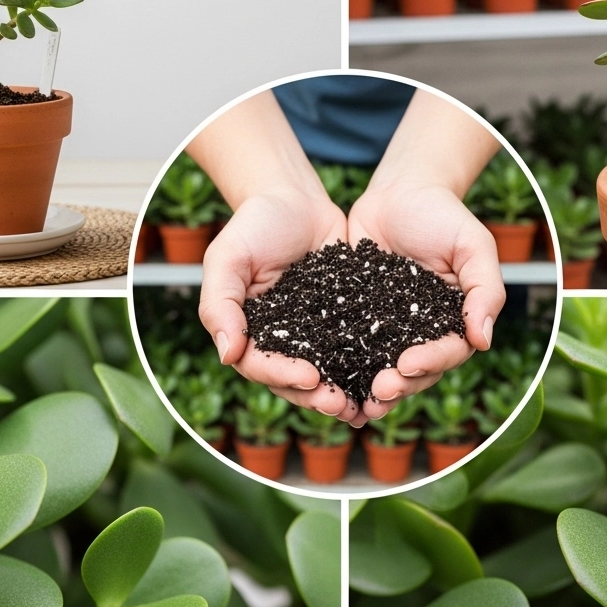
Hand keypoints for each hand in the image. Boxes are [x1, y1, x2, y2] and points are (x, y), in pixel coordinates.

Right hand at [197, 191, 363, 421]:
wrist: (296, 199)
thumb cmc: (254, 224)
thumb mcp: (228, 257)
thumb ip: (220, 304)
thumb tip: (227, 355)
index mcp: (248, 333)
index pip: (260, 366)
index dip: (283, 376)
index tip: (310, 377)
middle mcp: (281, 342)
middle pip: (295, 381)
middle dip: (317, 396)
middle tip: (340, 405)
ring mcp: (313, 335)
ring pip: (327, 375)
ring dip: (343, 394)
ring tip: (364, 407)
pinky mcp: (344, 323)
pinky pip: (355, 351)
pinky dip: (368, 370)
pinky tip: (387, 381)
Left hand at [347, 181, 505, 420]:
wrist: (399, 192)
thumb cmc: (443, 214)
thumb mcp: (473, 245)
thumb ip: (484, 290)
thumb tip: (483, 340)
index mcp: (454, 322)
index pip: (447, 351)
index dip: (430, 362)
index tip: (407, 364)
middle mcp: (422, 333)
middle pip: (414, 371)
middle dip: (398, 385)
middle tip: (377, 392)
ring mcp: (388, 330)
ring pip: (381, 369)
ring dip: (368, 389)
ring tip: (352, 405)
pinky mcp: (357, 320)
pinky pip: (349, 348)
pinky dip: (339, 368)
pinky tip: (325, 380)